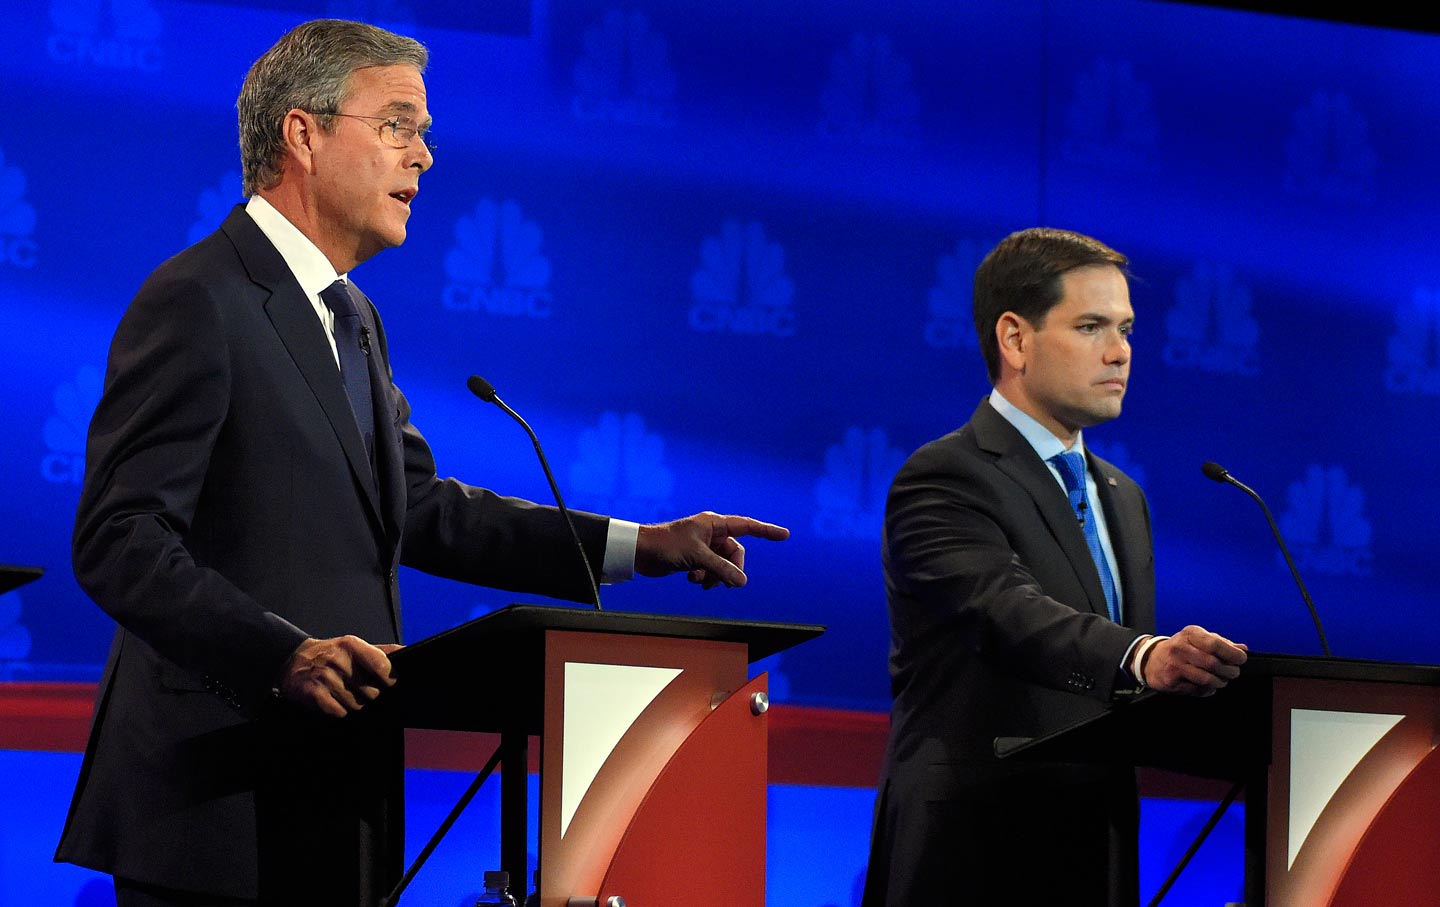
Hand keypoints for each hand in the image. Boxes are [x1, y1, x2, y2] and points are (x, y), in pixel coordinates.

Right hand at [277, 635, 398, 716]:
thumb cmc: (330, 654)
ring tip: (342, 693)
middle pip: (371, 692)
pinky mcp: (314, 693)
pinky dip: (338, 710)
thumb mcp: (354, 646)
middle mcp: (338, 660)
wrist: (292, 660)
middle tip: (356, 688)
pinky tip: (332, 699)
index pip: (381, 665)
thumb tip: (406, 651)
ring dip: (352, 703)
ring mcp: (325, 677)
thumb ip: (381, 651)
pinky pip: (339, 712)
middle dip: (368, 695)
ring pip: (356, 705)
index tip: (388, 684)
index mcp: (352, 645)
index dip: (389, 679)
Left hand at [636, 511, 789, 588]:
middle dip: (731, 569)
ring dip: (716, 576)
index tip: (784, 535)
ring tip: (702, 582)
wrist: (640, 553)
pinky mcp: (694, 558)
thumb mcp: (698, 558)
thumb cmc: (666, 546)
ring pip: (723, 564)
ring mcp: (703, 546)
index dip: (766, 531)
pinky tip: (692, 580)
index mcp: (714, 524)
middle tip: (727, 585)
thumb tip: (741, 582)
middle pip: (735, 553)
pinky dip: (705, 577)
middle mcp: (711, 533)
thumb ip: (722, 569)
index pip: (747, 526)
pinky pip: (710, 570)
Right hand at [1143, 625, 1247, 696]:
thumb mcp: (1199, 639)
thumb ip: (1221, 643)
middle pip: (1213, 663)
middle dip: (1229, 671)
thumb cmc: (1180, 649)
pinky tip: (1207, 686)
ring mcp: (1175, 665)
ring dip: (1220, 682)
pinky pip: (1198, 690)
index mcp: (1190, 634)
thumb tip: (1242, 648)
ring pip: (1207, 679)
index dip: (1232, 654)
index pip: (1215, 644)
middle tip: (1233, 673)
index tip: (1241, 659)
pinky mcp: (1171, 680)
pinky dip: (1208, 690)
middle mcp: (1180, 647)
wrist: (1151, 660)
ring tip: (1221, 680)